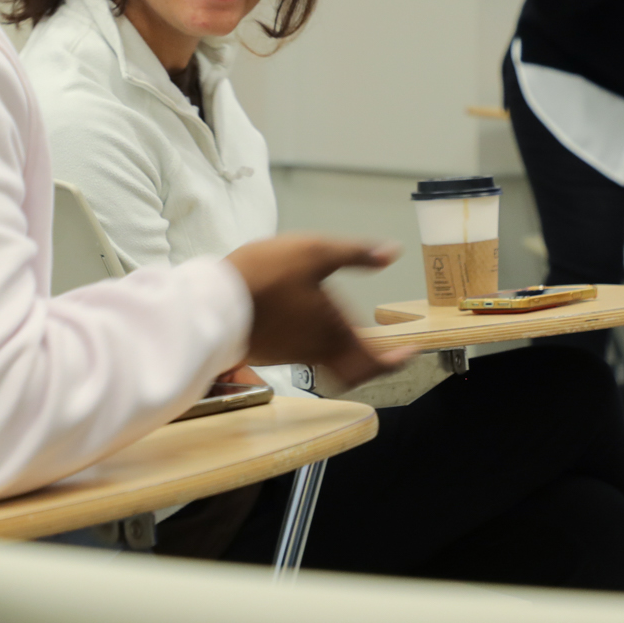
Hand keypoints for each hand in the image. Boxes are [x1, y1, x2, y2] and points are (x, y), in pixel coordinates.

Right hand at [224, 235, 412, 388]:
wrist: (214, 300)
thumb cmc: (264, 275)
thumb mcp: (315, 251)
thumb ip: (356, 253)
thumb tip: (390, 253)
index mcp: (334, 330)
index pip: (375, 361)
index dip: (397, 360)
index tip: (409, 351)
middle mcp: (317, 349)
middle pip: (355, 371)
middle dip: (374, 363)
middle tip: (385, 350)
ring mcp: (294, 353)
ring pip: (332, 363)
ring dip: (348, 352)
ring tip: (351, 329)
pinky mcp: (274, 349)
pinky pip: (308, 355)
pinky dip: (322, 346)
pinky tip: (314, 322)